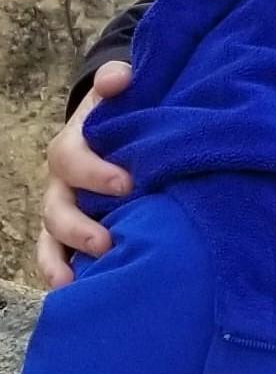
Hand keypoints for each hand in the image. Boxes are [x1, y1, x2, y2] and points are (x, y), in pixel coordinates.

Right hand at [36, 61, 133, 288]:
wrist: (118, 134)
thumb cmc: (122, 119)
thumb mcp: (121, 96)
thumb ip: (118, 84)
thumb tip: (119, 77)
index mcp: (74, 146)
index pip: (72, 157)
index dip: (95, 171)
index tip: (127, 183)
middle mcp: (62, 182)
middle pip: (56, 206)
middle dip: (78, 225)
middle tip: (107, 240)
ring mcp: (63, 210)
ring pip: (49, 238)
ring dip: (60, 260)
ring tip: (75, 280)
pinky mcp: (70, 236)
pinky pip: (56, 258)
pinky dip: (60, 275)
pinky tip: (73, 295)